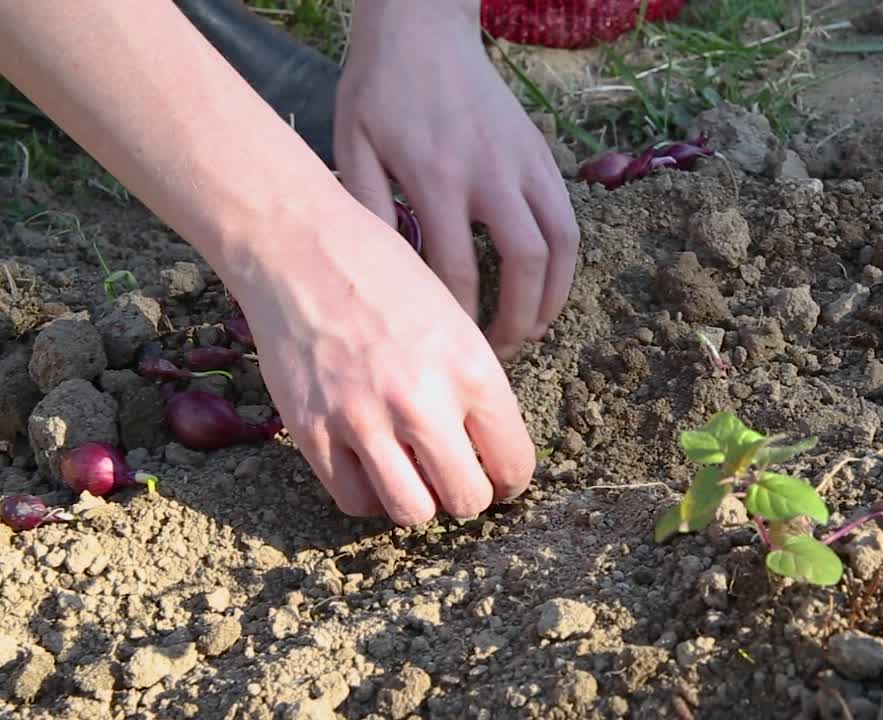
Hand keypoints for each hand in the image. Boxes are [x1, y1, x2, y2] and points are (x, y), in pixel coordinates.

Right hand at [236, 198, 535, 525]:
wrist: (303, 247)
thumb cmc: (387, 277)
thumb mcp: (457, 323)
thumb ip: (474, 390)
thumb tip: (487, 454)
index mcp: (472, 371)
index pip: (513, 464)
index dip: (510, 481)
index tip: (500, 477)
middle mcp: (422, 402)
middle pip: (467, 500)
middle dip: (469, 497)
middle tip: (458, 479)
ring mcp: (363, 420)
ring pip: (412, 513)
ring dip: (421, 502)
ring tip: (416, 476)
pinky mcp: (313, 431)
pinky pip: (355, 500)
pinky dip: (371, 494)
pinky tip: (374, 467)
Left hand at [334, 0, 578, 358]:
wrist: (423, 27)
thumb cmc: (379, 89)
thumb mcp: (352, 146)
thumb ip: (369, 211)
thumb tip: (387, 279)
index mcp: (437, 176)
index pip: (458, 269)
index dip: (460, 319)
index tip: (451, 348)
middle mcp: (491, 173)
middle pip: (525, 263)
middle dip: (518, 319)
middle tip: (502, 352)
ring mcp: (525, 162)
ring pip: (561, 242)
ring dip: (554, 295)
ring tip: (535, 328)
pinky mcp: (542, 154)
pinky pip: (566, 218)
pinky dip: (564, 261)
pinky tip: (546, 285)